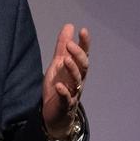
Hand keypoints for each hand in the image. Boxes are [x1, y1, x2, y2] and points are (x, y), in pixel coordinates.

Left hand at [42, 23, 89, 138]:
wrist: (55, 114)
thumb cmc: (58, 86)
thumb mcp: (58, 64)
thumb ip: (62, 46)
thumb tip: (69, 26)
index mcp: (76, 69)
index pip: (84, 54)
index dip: (84, 43)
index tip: (83, 30)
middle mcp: (78, 80)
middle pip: (83, 66)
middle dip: (78, 55)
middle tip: (70, 45)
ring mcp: (73, 93)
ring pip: (77, 80)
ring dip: (72, 70)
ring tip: (65, 60)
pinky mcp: (65, 105)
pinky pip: (67, 99)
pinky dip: (63, 92)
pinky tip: (59, 86)